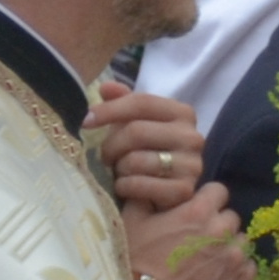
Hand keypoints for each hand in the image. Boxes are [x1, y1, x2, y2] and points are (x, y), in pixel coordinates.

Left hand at [84, 84, 203, 210]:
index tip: (85, 121)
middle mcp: (193, 137)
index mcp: (183, 114)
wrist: (165, 192)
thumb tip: (106, 87)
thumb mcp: (135, 123)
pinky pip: (141, 184)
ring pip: (136, 160)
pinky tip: (126, 187)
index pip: (142, 102)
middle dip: (111, 146)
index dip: (109, 110)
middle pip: (136, 131)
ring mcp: (192, 166)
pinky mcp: (184, 191)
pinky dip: (126, 187)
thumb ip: (122, 102)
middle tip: (104, 156)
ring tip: (120, 171)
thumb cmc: (147, 152)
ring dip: (119, 168)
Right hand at [128, 185, 251, 279]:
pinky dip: (236, 268)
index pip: (218, 191)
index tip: (196, 211)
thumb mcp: (133, 219)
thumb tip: (161, 185)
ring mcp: (236, 257)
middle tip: (197, 239)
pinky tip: (217, 275)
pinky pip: (248, 266)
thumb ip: (151, 196)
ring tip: (206, 260)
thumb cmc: (136, 260)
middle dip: (216, 224)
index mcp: (199, 211)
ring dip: (227, 246)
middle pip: (230, 217)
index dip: (206, 199)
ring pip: (240, 241)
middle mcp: (223, 230)